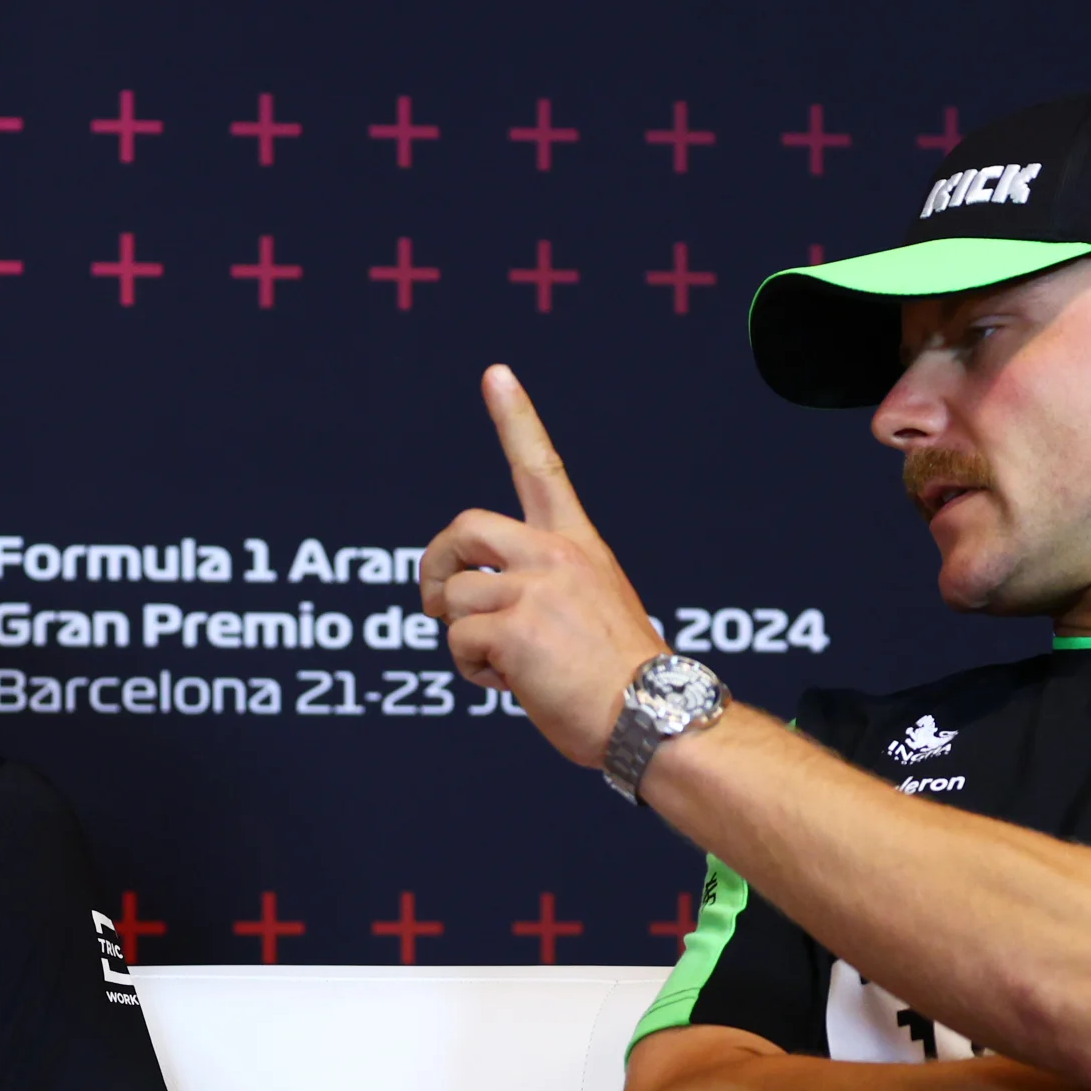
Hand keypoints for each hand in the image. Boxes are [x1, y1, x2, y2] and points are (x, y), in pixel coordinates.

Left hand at [418, 365, 670, 765]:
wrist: (653, 717)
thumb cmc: (622, 680)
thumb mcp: (592, 609)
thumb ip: (542, 589)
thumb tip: (470, 604)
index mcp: (578, 547)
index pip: (542, 469)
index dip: (516, 418)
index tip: (495, 374)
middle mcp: (556, 556)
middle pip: (464, 527)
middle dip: (437, 563)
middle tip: (437, 600)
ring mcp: (535, 590)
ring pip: (455, 598)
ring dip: (463, 638)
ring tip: (504, 666)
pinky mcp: (515, 629)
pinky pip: (457, 641)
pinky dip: (471, 670)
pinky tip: (511, 685)